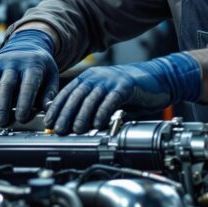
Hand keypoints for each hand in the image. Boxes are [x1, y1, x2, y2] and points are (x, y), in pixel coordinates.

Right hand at [0, 29, 58, 126]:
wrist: (26, 44)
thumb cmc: (39, 67)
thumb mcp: (50, 76)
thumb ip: (49, 95)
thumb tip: (47, 111)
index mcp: (32, 64)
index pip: (27, 86)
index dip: (24, 104)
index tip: (22, 119)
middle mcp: (14, 61)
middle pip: (5, 85)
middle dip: (2, 106)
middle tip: (2, 123)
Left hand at [43, 52, 201, 134]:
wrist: (158, 80)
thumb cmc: (132, 92)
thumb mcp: (107, 99)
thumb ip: (92, 109)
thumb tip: (75, 127)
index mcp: (89, 79)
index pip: (67, 93)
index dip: (56, 108)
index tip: (49, 122)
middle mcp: (97, 77)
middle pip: (75, 96)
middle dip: (65, 114)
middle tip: (59, 129)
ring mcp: (111, 80)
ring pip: (90, 98)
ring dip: (82, 115)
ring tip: (76, 129)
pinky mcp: (125, 85)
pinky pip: (110, 100)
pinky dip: (103, 113)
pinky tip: (99, 124)